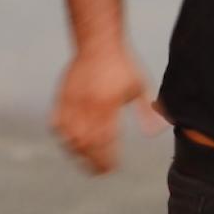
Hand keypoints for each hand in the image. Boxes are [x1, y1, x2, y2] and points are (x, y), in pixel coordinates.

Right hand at [52, 45, 157, 174]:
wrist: (98, 41)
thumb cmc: (121, 63)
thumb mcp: (139, 86)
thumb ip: (148, 111)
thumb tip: (156, 132)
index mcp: (107, 104)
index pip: (105, 140)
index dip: (107, 158)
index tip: (112, 168)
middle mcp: (87, 106)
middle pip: (86, 143)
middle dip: (92, 161)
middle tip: (100, 171)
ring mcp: (71, 102)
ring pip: (68, 136)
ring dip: (77, 152)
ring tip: (85, 160)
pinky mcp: (62, 97)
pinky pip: (56, 123)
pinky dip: (62, 136)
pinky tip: (70, 141)